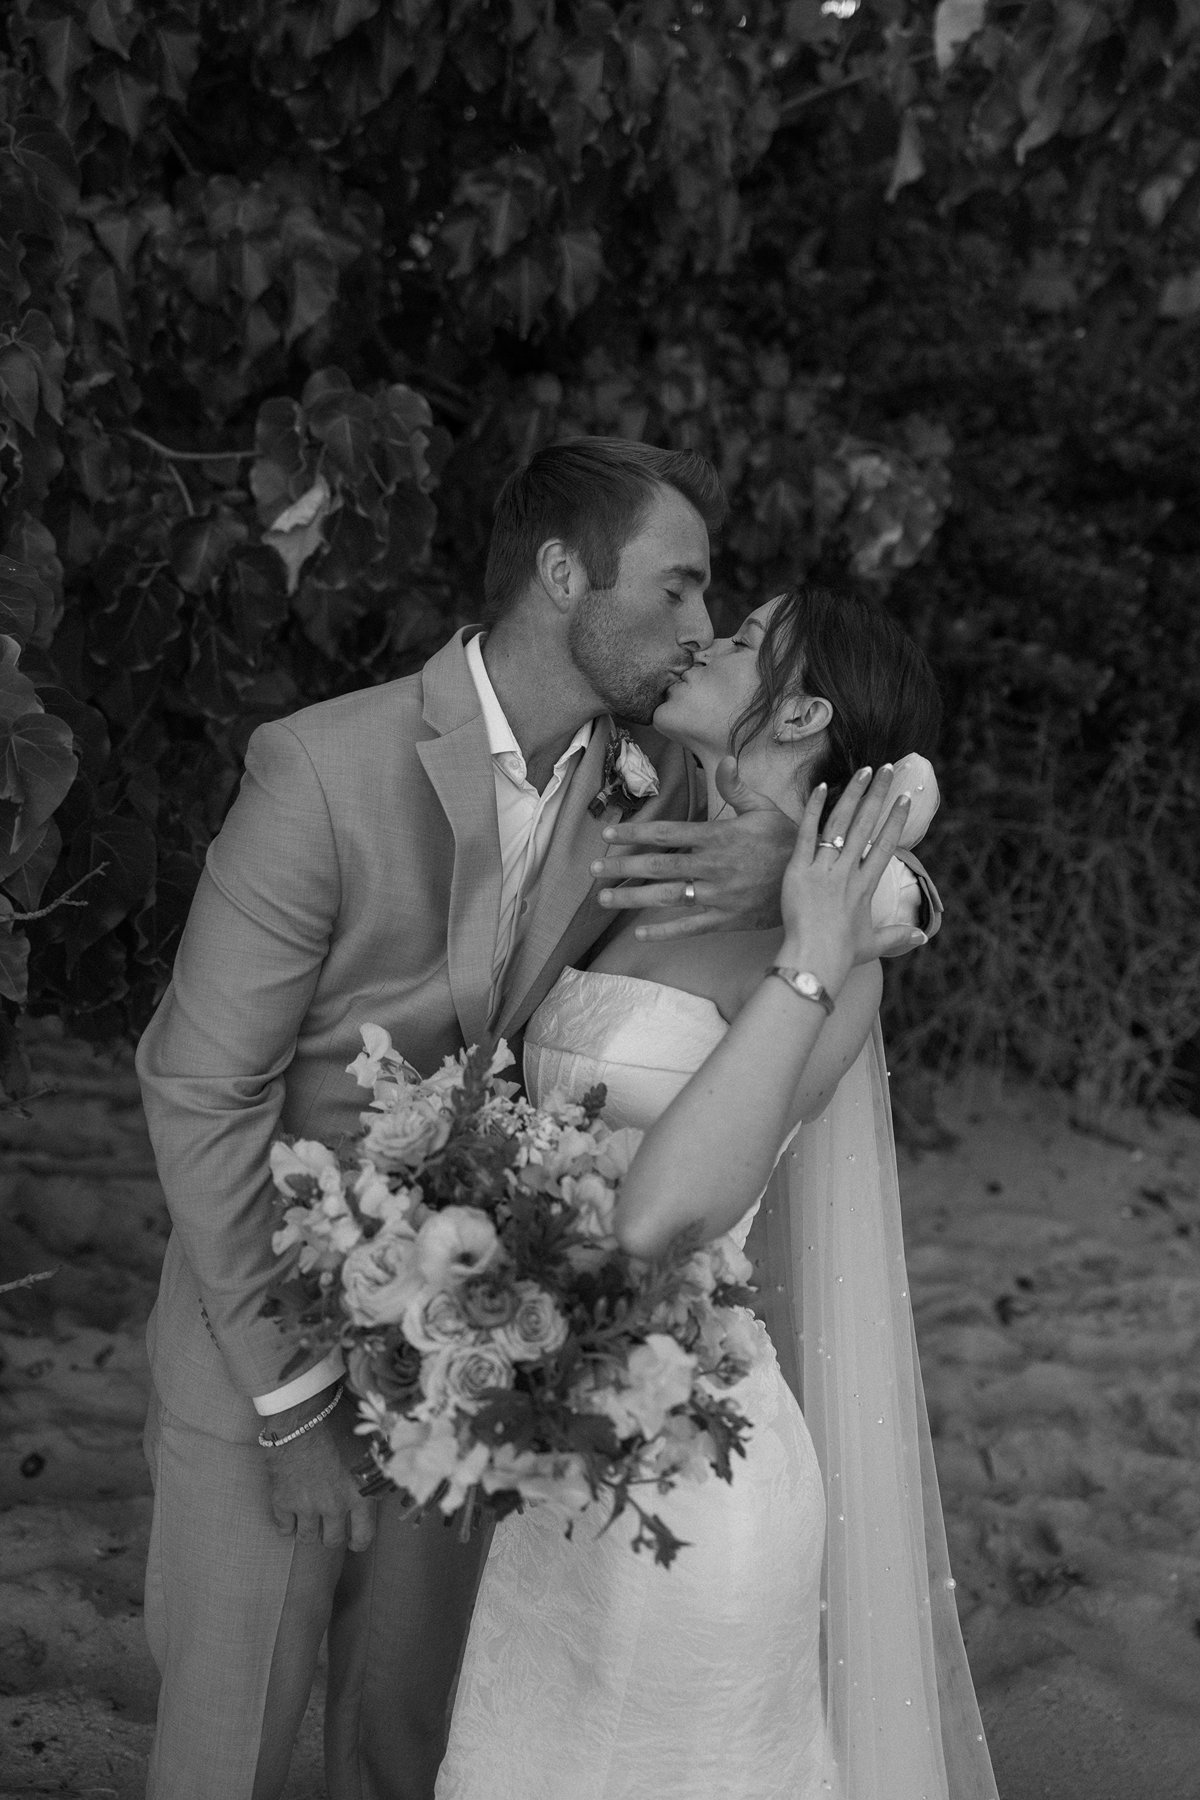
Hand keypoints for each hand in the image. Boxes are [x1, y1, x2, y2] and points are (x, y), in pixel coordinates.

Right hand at [262, 1386, 376, 1552]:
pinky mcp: (282, 1500)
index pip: (363, 1536)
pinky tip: (290, 1515)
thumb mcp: (370, 1443)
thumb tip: (394, 1470)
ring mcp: (306, 1506)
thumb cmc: (341, 1420)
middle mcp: (334, 1506)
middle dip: (332, 1535)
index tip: (354, 1540)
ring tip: (310, 1520)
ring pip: (307, 1537)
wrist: (303, 1412)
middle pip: (332, 1540)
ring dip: (310, 1530)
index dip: (359, 1541)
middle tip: (330, 1526)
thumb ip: (378, 1466)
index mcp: (360, 1495)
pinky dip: (286, 1523)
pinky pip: (283, 1526)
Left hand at [591, 757, 796, 941]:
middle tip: (593, 869)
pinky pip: (689, 926)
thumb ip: (737, 787)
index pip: (666, 833)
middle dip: (622, 867)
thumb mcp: (765, 808)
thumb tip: (724, 759)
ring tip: (604, 898)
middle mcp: (712, 867)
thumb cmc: (787, 841)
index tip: (608, 835)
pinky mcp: (726, 919)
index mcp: (717, 837)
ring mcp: (717, 896)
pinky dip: (663, 931)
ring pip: (666, 897)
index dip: (634, 833)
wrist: (813, 882)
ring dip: (632, 898)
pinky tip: (639, 932)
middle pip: (657, 866)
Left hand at [778, 765, 923, 992]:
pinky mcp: (799, 870)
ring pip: (840, 823)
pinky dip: (813, 810)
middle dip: (878, 795)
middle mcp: (848, 872)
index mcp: (866, 886)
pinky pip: (806, 834)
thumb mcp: (873, 945)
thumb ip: (897, 936)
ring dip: (853, 794)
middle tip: (886, 769)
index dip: (896, 819)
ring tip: (863, 771)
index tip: (904, 798)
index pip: (886, 844)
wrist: (814, 959)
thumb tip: (923, 937)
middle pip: (866, 825)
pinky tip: (821, 786)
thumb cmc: (842, 954)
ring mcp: (824, 869)